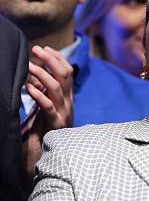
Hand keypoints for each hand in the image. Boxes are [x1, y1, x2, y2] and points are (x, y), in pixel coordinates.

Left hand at [23, 45, 72, 175]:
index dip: (57, 58)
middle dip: (50, 59)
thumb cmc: (46, 128)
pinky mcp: (56, 123)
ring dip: (41, 73)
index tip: (45, 48)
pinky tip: (28, 87)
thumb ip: (43, 90)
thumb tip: (32, 73)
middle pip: (64, 74)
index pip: (67, 71)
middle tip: (36, 49)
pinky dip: (38, 94)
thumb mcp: (46, 105)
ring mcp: (63, 112)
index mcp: (67, 96)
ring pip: (56, 87)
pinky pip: (48, 105)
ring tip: (28, 65)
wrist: (50, 153)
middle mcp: (68, 101)